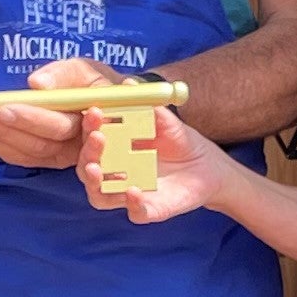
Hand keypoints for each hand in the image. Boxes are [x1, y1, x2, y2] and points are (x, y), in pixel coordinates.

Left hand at [0, 56, 114, 172]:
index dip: (32, 119)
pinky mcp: (48, 159)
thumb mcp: (86, 70)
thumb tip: (37, 84)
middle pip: (41, 144)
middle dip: (7, 129)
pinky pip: (21, 157)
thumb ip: (65, 74)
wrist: (105, 102)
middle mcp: (79, 149)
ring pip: (27, 153)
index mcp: (93, 125)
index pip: (61, 126)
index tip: (5, 108)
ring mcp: (63, 157)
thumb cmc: (94, 83)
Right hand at [85, 105, 229, 223]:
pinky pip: (134, 213)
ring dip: (95, 183)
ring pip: (99, 196)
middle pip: (87, 168)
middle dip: (88, 152)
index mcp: (114, 149)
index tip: (95, 112)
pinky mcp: (148, 210)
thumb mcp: (167, 121)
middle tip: (97, 138)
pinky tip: (134, 190)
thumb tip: (128, 83)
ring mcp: (127, 193)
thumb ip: (148, 106)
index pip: (91, 139)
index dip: (89, 127)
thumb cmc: (181, 142)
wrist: (209, 168)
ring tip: (97, 169)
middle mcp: (114, 173)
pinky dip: (131, 204)